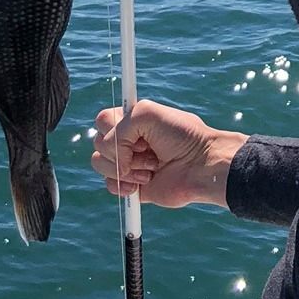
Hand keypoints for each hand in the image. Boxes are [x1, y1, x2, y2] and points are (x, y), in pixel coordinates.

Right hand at [92, 100, 244, 209]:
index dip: (114, 127)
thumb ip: (119, 126)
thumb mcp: (147, 113)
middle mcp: (127, 141)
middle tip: (149, 149)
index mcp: (131, 120)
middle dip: (122, 148)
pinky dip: (123, 184)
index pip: (103, 120)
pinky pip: (109, 185)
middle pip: (98, 142)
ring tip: (151, 168)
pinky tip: (142, 182)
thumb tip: (114, 157)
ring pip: (99, 164)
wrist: (200, 165)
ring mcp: (127, 163)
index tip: (139, 129)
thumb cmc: (181, 136)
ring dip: (125, 167)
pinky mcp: (130, 185)